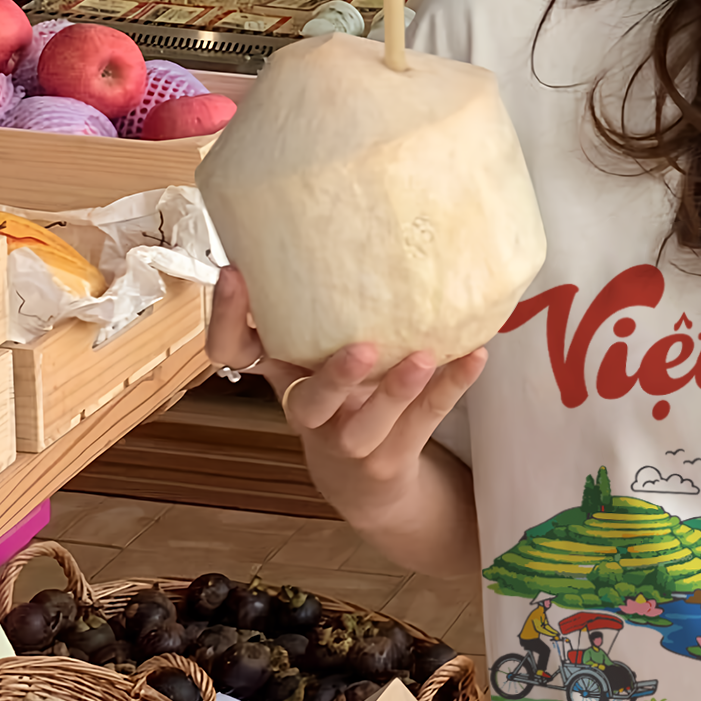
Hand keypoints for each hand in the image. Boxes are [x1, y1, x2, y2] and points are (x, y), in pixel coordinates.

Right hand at [208, 266, 487, 489]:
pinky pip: (424, 422)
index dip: (224, 318)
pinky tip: (475, 356)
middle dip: (333, 376)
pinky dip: (451, 387)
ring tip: (425, 356)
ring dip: (397, 391)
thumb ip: (320, 308)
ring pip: (368, 425)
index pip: (232, 353)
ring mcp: (349, 442)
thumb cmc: (342, 397)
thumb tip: (345, 218)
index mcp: (284, 376)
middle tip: (361, 346)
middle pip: (307, 403)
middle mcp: (310, 412)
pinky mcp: (390, 458)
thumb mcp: (317, 354)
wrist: (366, 482)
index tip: (235, 271)